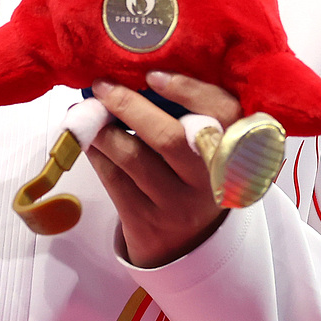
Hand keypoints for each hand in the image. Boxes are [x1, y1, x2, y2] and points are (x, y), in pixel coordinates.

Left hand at [85, 72, 244, 268]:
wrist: (189, 245)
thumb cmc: (192, 179)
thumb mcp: (206, 150)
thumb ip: (186, 116)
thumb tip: (132, 77)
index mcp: (232, 151)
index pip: (222, 113)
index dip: (188, 90)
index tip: (152, 75)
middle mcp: (209, 180)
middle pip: (168, 137)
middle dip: (128, 106)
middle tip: (103, 87)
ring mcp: (178, 205)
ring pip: (132, 158)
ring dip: (103, 129)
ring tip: (88, 113)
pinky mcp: (147, 222)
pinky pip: (114, 180)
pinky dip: (96, 153)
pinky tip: (89, 140)